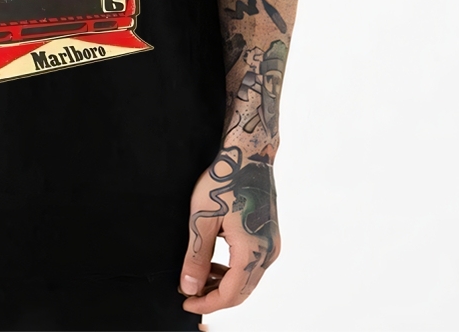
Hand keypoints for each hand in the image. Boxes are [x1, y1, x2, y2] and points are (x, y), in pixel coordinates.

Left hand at [178, 147, 279, 314]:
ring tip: (198, 277)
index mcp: (252, 251)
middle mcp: (268, 252)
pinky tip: (215, 263)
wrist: (249, 155)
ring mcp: (272, 245)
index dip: (207, 303)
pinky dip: (234, 270)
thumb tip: (189, 288)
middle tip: (189, 292)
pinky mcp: (270, 237)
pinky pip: (253, 265)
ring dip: (224, 284)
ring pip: (248, 280)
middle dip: (215, 296)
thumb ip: (196, 257)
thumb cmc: (224, 181)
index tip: (186, 302)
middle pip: (242, 291)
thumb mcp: (202, 219)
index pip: (231, 294)